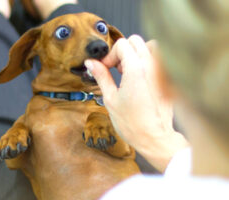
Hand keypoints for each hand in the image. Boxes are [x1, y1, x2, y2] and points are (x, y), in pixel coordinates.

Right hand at [84, 35, 188, 171]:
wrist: (154, 138)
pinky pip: (160, 58)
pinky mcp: (168, 79)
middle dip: (122, 52)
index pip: (122, 45)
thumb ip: (101, 76)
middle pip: (135, 41)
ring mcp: (162, 71)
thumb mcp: (110, 99)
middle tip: (116, 69)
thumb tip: (91, 63)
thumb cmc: (132, 123)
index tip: (105, 67)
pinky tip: (141, 76)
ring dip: (137, 53)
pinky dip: (149, 60)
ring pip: (150, 46)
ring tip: (129, 71)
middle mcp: (151, 66)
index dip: (110, 55)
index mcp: (136, 69)